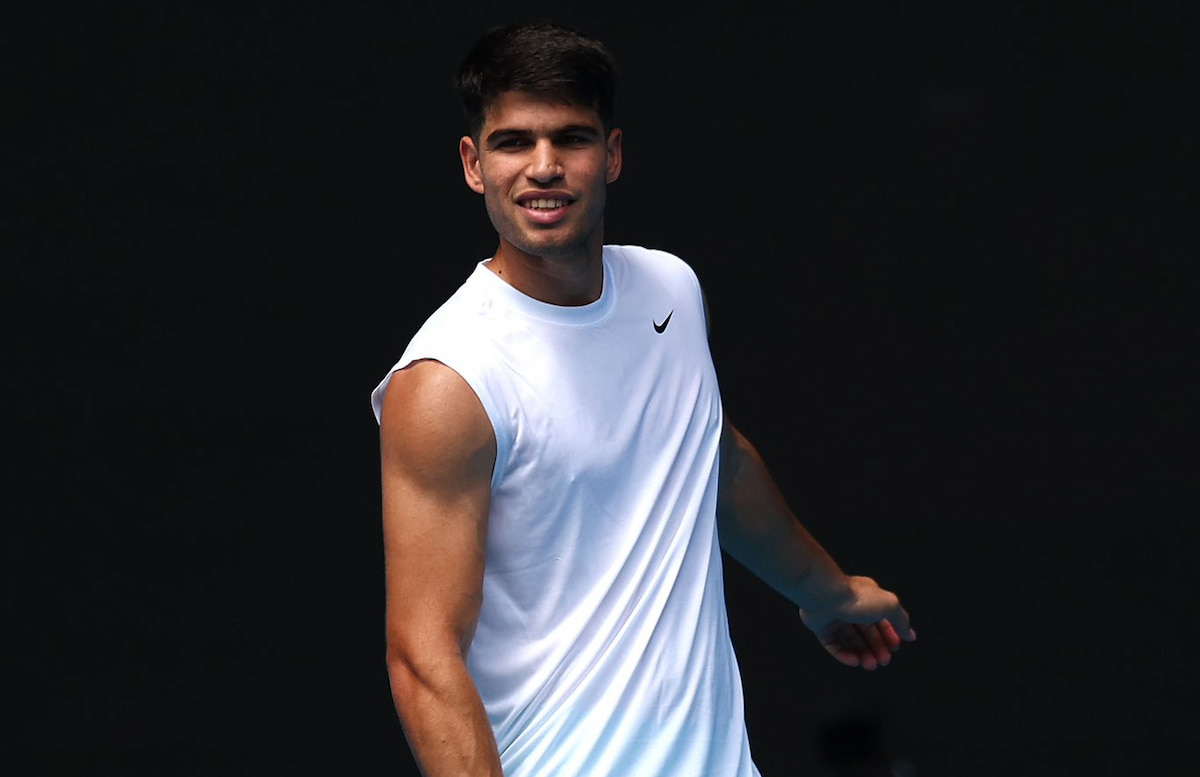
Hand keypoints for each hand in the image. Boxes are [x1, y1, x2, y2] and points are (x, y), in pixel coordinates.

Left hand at [798, 575, 916, 669]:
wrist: (825, 596)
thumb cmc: (857, 598)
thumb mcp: (889, 606)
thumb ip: (901, 620)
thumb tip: (910, 635)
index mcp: (867, 598)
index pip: (881, 620)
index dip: (889, 635)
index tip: (895, 647)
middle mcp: (851, 607)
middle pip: (867, 633)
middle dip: (877, 648)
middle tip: (884, 661)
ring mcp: (835, 617)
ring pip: (850, 641)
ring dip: (863, 654)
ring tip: (870, 665)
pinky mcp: (821, 627)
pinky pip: (833, 645)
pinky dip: (844, 655)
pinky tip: (854, 661)